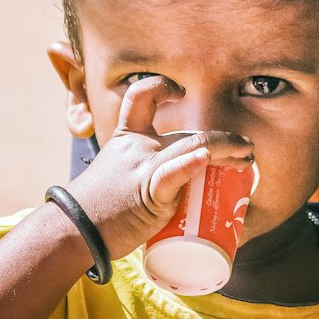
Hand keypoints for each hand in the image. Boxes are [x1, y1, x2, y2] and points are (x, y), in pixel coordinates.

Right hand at [68, 78, 253, 260]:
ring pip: (192, 146)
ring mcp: (143, 169)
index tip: (179, 91)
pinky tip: (205, 157)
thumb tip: (166, 185)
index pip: (140, 97)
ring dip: (227, 149)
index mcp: (126, 140)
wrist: (72, 231)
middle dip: (222, 138)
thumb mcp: (114, 177)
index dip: (160, 87)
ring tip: (246, 158)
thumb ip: (136, 172)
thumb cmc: (94, 211)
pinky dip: (190, 164)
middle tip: (244, 148)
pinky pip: (172, 174)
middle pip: (186, 132)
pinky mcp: (149, 194)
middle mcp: (136, 148)